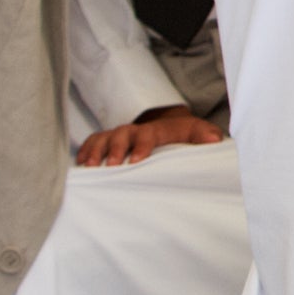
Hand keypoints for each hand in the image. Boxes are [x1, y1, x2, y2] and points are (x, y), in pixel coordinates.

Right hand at [75, 104, 225, 168]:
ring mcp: (120, 135)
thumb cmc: (184, 136)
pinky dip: (85, 151)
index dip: (142, 146)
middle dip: (116, 149)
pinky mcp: (108, 141)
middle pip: (122, 134)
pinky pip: (93, 142)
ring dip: (95, 151)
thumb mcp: (199, 134)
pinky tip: (79, 166)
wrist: (169, 127)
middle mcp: (136, 130)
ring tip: (89, 168)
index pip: (149, 134)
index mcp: (158, 130)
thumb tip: (214, 141)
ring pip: (104, 137)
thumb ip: (206, 136)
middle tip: (112, 166)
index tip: (136, 162)